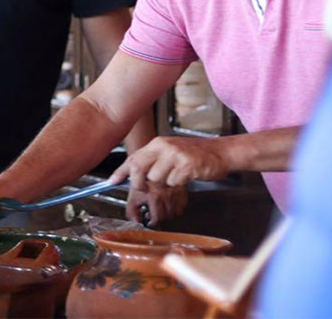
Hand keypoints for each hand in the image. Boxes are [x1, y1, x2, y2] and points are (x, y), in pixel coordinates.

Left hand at [107, 136, 230, 189]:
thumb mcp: (170, 153)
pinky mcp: (187, 165)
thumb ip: (153, 162)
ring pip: (157, 178)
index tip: (111, 181)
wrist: (221, 152)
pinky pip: (173, 183)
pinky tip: (187, 176)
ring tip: (177, 175)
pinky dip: (178, 184)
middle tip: (145, 188)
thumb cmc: (194, 155)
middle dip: (139, 183)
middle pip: (139, 168)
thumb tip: (134, 176)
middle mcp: (164, 147)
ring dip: (165, 183)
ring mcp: (175, 155)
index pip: (133, 158)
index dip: (120, 172)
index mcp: (157, 144)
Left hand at [124, 183, 186, 226]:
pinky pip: (181, 205)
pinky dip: (175, 208)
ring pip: (175, 212)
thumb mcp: (132, 193)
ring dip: (167, 214)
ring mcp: (176, 193)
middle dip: (159, 219)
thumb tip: (134, 222)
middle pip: (166, 217)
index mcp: (155, 197)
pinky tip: (167, 204)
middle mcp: (167, 196)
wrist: (153, 166)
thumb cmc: (141, 177)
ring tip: (159, 210)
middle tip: (153, 217)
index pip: (157, 219)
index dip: (152, 223)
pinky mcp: (181, 190)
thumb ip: (131, 210)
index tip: (149, 222)